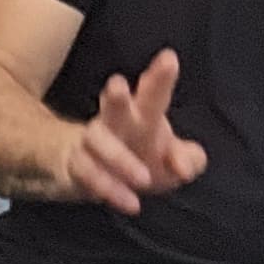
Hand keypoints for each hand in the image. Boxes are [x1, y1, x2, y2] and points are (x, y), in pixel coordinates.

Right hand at [55, 50, 207, 211]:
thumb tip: (184, 167)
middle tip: (115, 85)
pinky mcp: (76, 166)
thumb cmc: (136, 154)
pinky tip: (132, 204)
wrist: (84, 168)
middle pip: (114, 107)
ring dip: (118, 158)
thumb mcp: (169, 158)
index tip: (169, 59)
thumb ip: (188, 159)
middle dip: (115, 98)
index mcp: (141, 114)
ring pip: (96, 142)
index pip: (151, 92)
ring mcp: (91, 144)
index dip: (159, 77)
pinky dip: (110, 190)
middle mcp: (114, 123)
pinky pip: (89, 176)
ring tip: (144, 179)